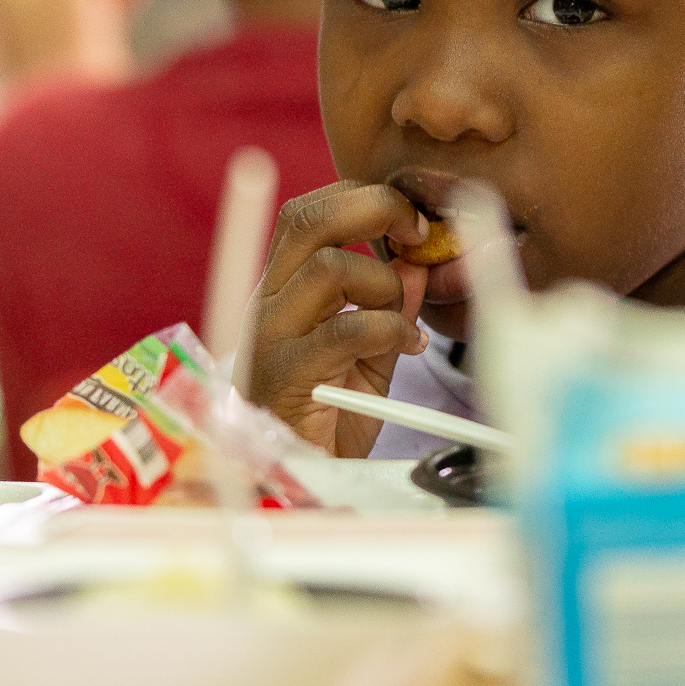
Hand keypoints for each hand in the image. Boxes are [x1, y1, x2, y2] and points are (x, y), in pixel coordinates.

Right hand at [246, 181, 432, 456]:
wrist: (287, 486)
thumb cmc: (323, 421)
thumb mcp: (367, 357)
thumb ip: (388, 309)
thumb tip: (418, 264)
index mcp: (280, 290)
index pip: (308, 213)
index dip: (360, 199)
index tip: (410, 220)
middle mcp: (266, 303)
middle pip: (308, 219)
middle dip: (373, 208)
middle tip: (416, 233)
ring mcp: (269, 337)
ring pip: (328, 268)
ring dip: (383, 284)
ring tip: (401, 321)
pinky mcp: (283, 376)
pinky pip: (343, 331)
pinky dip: (388, 330)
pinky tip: (406, 347)